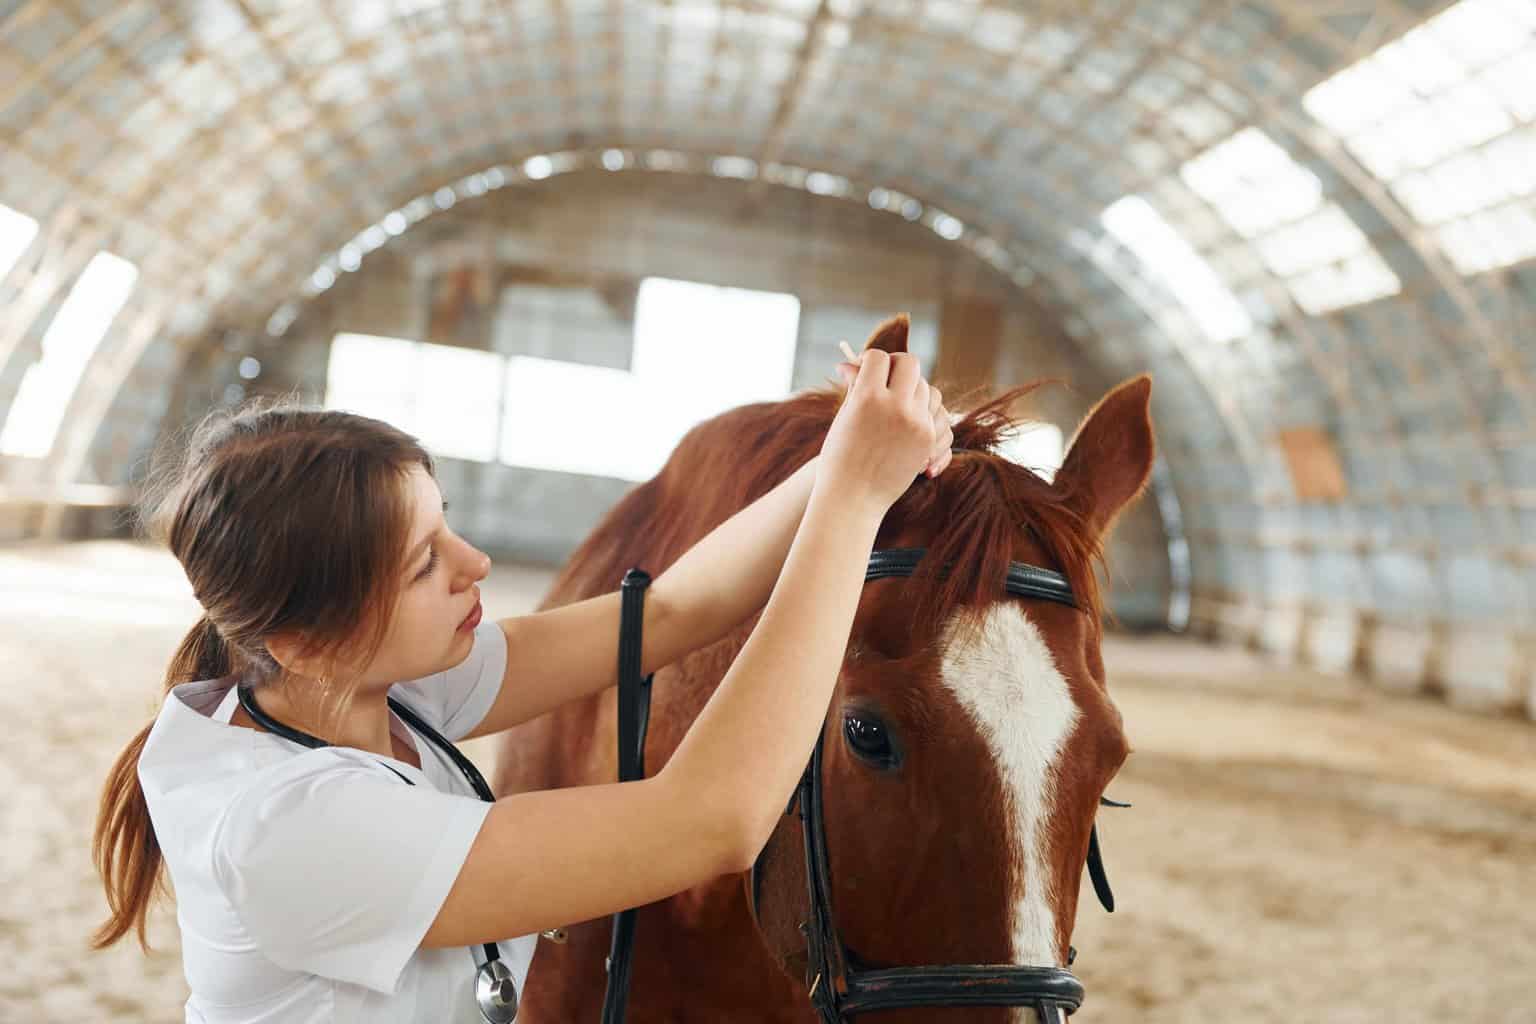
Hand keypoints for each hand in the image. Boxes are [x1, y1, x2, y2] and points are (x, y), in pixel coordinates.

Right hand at [835, 348, 952, 478]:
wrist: (852, 499)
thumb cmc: (839, 457)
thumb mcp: (843, 417)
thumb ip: (855, 386)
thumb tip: (849, 363)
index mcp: (867, 397)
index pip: (878, 358)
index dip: (871, 359)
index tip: (866, 367)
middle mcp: (895, 406)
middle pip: (910, 364)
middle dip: (898, 365)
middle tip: (888, 376)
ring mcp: (916, 423)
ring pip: (927, 387)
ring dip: (914, 388)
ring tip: (897, 399)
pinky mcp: (927, 439)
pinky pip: (935, 411)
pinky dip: (922, 410)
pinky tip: (907, 417)